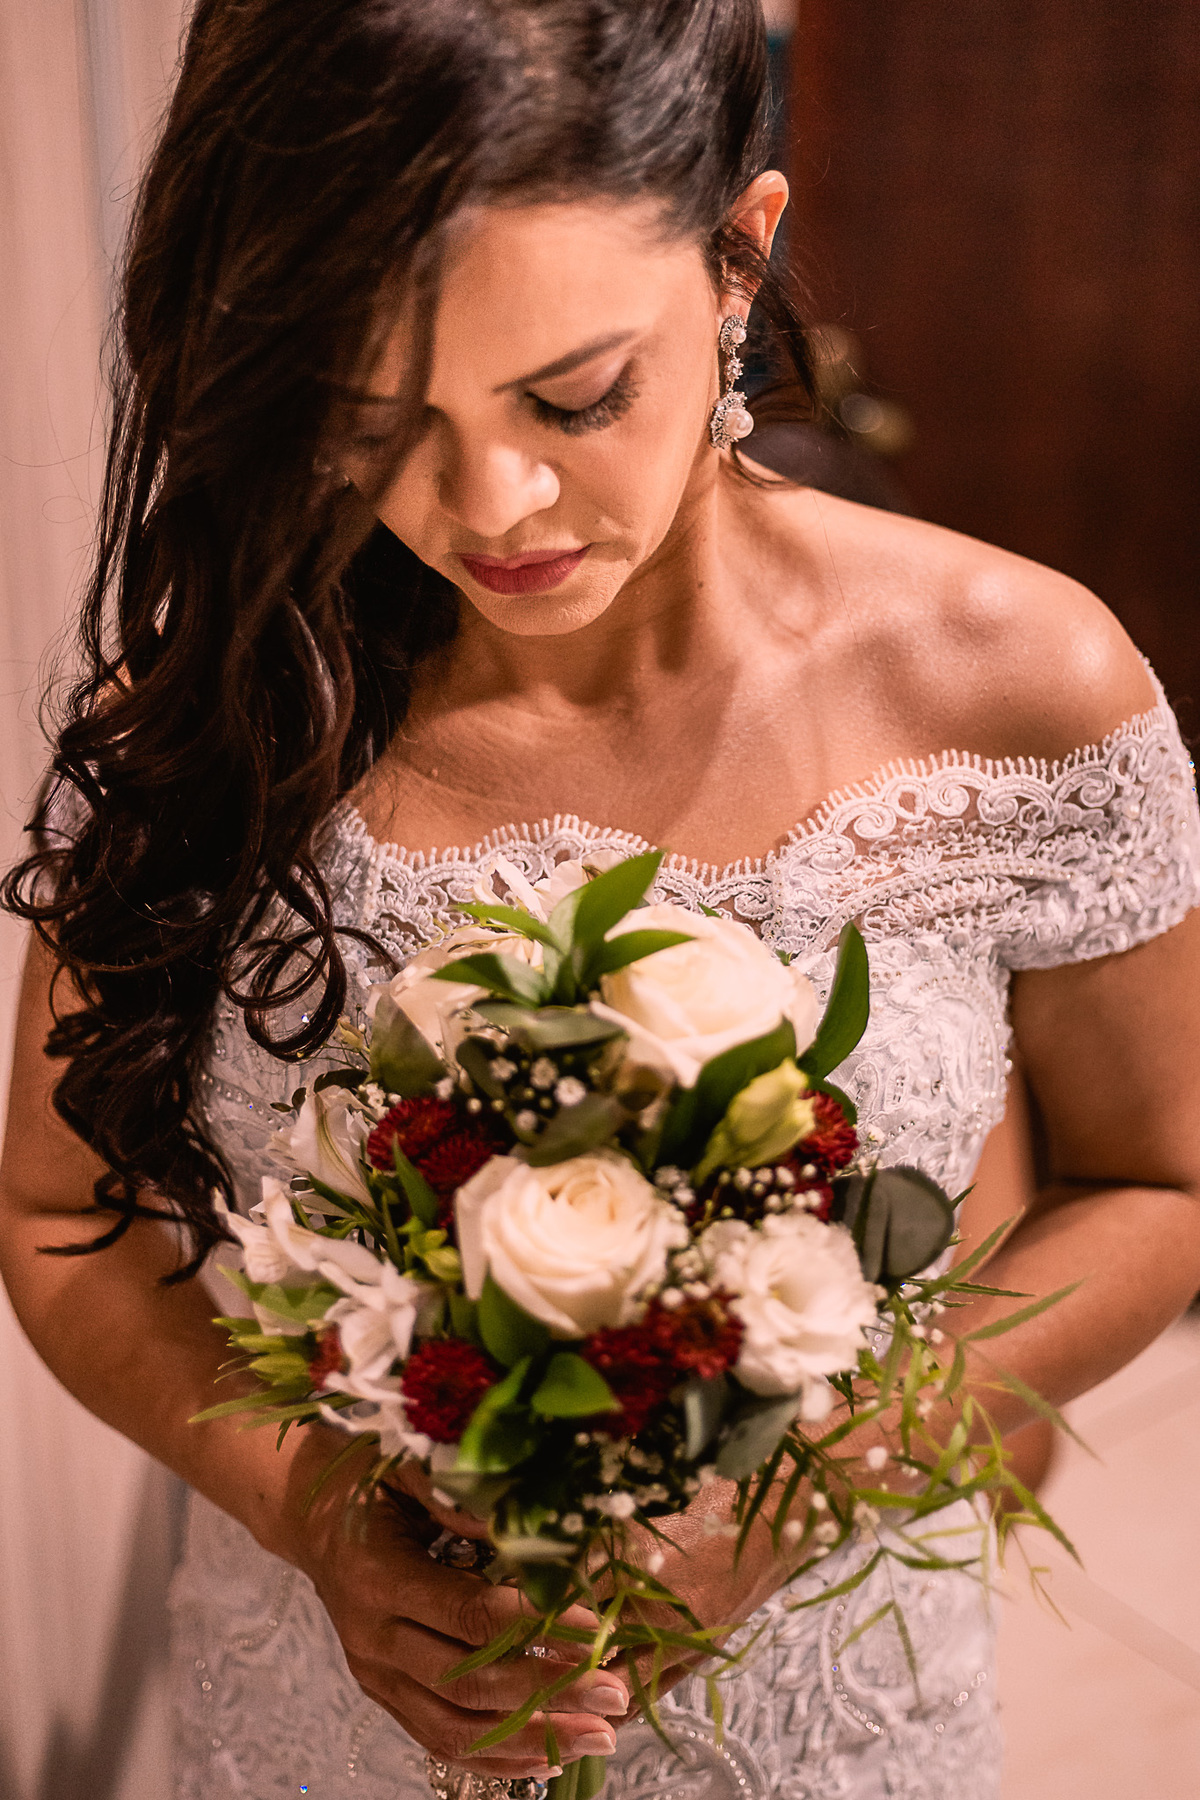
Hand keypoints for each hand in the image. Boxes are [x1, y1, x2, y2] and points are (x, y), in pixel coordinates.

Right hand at [279, 1428, 629, 1778]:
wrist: (310, 1516)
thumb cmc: (370, 1480)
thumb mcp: (410, 1466)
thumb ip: (459, 1494)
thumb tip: (532, 1525)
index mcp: (379, 1579)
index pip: (469, 1615)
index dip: (536, 1626)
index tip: (597, 1629)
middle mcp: (373, 1639)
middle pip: (469, 1683)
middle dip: (549, 1692)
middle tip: (617, 1692)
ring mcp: (376, 1676)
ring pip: (456, 1729)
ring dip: (532, 1738)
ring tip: (600, 1735)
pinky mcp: (384, 1695)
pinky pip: (439, 1741)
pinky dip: (497, 1757)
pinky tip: (549, 1757)